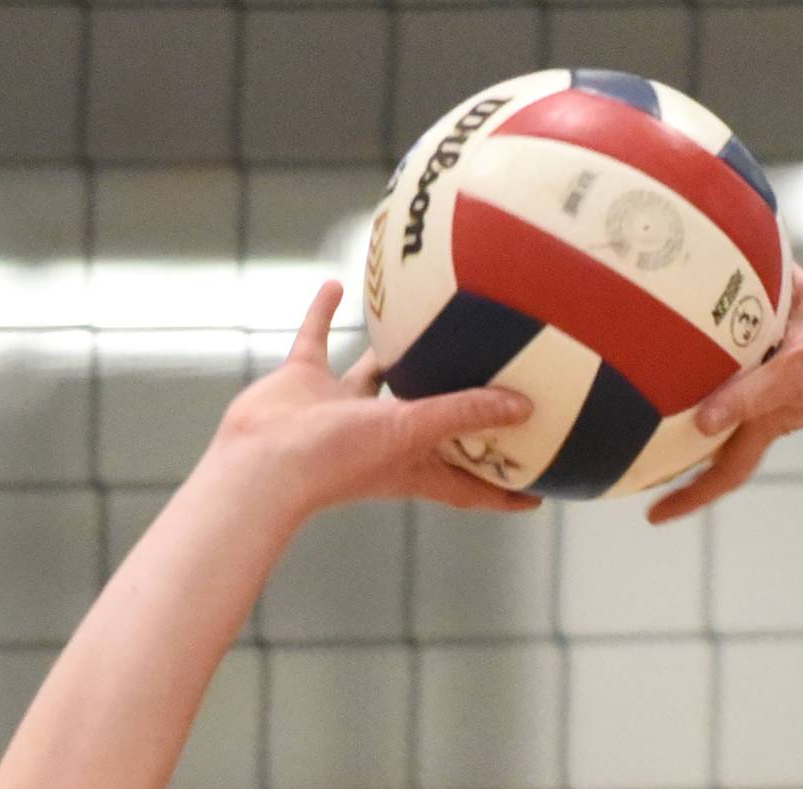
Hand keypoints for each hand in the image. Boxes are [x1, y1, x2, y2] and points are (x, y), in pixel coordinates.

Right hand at [213, 281, 537, 518]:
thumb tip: (524, 405)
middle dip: (460, 411)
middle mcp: (383, 437)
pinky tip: (337, 284)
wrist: (263, 460)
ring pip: (376, 374)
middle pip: (433, 424)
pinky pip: (318, 339)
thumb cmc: (339, 460)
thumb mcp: (413, 430)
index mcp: (414, 464)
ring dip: (394, 353)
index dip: (503, 490)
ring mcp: (342, 409)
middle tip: (495, 385)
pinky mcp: (305, 383)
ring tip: (423, 322)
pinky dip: (324, 312)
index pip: (470, 485)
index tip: (539, 490)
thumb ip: (464, 412)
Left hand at [647, 267, 802, 522]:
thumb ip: (754, 393)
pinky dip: (748, 276)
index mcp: (767, 416)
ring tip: (660, 318)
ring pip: (731, 345)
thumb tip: (702, 418)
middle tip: (632, 411)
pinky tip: (721, 251)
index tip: (651, 518)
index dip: (687, 495)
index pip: (721, 469)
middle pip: (714, 406)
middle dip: (678, 411)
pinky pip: (766, 292)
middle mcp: (770, 386)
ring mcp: (786, 350)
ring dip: (703, 334)